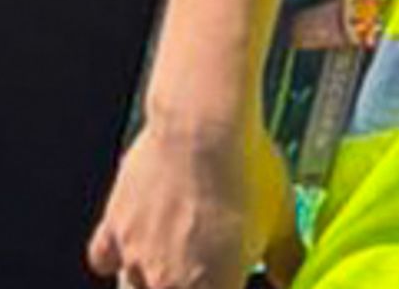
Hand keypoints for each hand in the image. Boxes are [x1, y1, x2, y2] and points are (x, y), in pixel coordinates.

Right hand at [90, 108, 299, 287]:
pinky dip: (119, 255)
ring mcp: (136, 259)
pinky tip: (138, 242)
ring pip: (136, 287)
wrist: (201, 125)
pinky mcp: (114, 229)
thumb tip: (292, 275)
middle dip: (192, 283)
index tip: (230, 275)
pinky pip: (106, 258)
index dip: (225, 285)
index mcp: (212, 288)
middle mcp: (167, 284)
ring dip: (155, 278)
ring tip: (180, 254)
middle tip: (207, 262)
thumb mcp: (282, 216)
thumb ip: (286, 257)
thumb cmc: (244, 168)